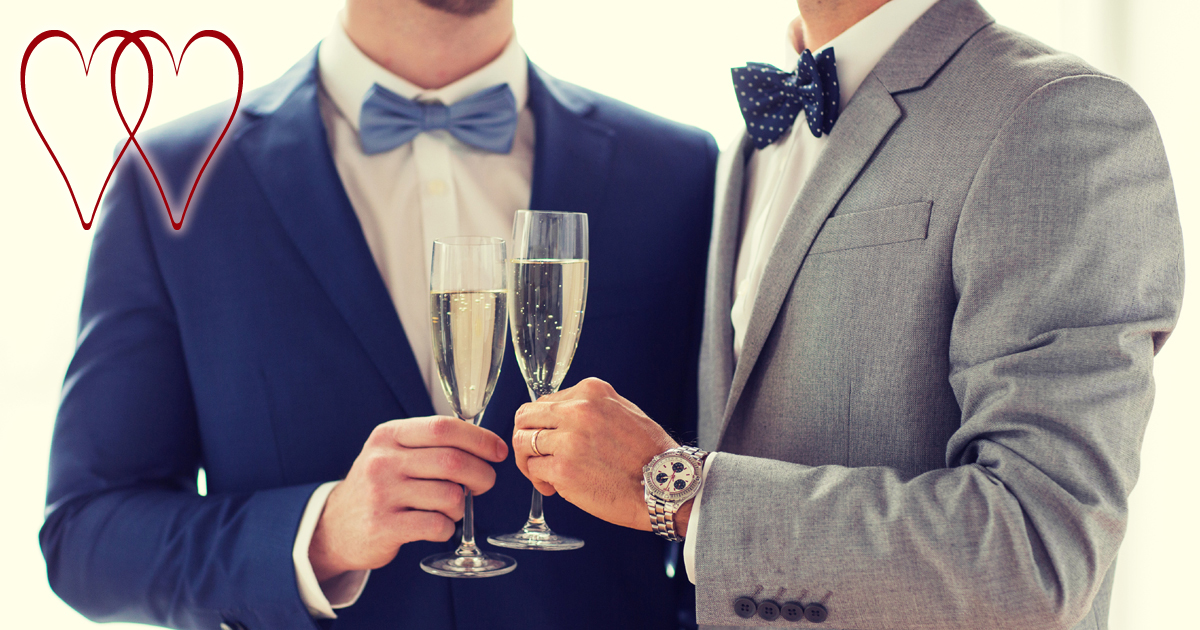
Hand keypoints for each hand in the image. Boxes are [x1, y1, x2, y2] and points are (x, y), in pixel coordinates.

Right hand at [309, 416, 507, 580]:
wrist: (334, 526)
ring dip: (462, 506)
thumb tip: (486, 444)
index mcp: (388, 435)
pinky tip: (437, 526)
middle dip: (481, 474)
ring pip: (450, 496)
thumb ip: (431, 443)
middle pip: (452, 462)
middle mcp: (382, 460)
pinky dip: (448, 528)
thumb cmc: (380, 485)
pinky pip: (437, 525)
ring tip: (451, 508)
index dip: (479, 438)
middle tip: (484, 484)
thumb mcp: (393, 452)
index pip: (443, 427)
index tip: (497, 451)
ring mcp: (381, 494)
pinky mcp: (383, 526)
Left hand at [512, 378, 678, 531]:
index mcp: (591, 392)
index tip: (549, 439)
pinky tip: (554, 487)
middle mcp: (578, 411)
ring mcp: (569, 440)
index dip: (541, 423)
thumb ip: (590, 408)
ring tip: (544, 475)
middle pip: (525, 417)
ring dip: (528, 461)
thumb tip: (558, 416)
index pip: (544, 401)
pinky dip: (539, 480)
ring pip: (522, 443)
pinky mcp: (563, 469)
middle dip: (525, 438)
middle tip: (533, 456)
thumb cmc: (649, 454)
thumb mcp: (623, 411)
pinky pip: (534, 469)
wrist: (666, 485)